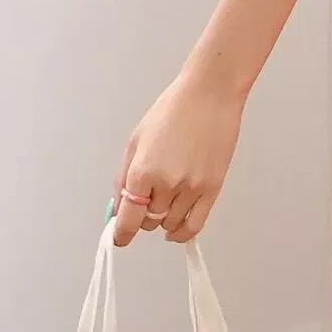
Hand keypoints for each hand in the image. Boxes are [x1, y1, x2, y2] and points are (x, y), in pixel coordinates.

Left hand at [112, 67, 244, 247]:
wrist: (210, 94)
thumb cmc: (173, 110)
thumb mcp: (136, 140)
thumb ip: (123, 178)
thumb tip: (118, 209)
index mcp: (142, 171)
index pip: (127, 221)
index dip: (120, 234)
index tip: (119, 237)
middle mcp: (166, 184)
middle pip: (148, 223)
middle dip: (143, 216)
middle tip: (146, 200)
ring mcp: (191, 188)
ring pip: (169, 224)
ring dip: (163, 219)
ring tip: (166, 198)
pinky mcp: (212, 188)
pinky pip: (194, 226)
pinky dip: (182, 233)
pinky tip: (176, 229)